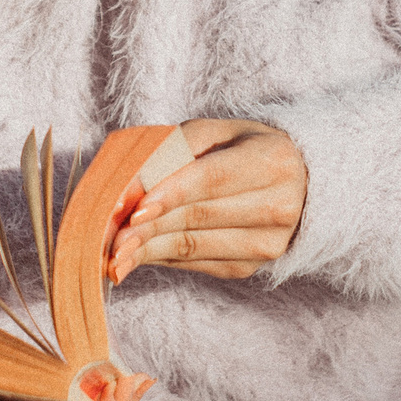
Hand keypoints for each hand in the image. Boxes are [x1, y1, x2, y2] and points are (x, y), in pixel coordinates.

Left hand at [108, 118, 306, 280]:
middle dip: (146, 226)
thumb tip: (128, 186)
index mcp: (272, 161)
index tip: (132, 208)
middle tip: (106, 233)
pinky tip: (134, 255)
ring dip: (146, 249)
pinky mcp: (250, 267)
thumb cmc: (241, 150)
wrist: (294, 184)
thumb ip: (175, 148)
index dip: (170, 194)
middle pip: (198, 217)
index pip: (212, 179)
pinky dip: (160, 258)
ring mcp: (266, 243)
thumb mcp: (216, 133)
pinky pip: (195, 262)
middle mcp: (277, 206)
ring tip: (111, 252)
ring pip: (193, 246)